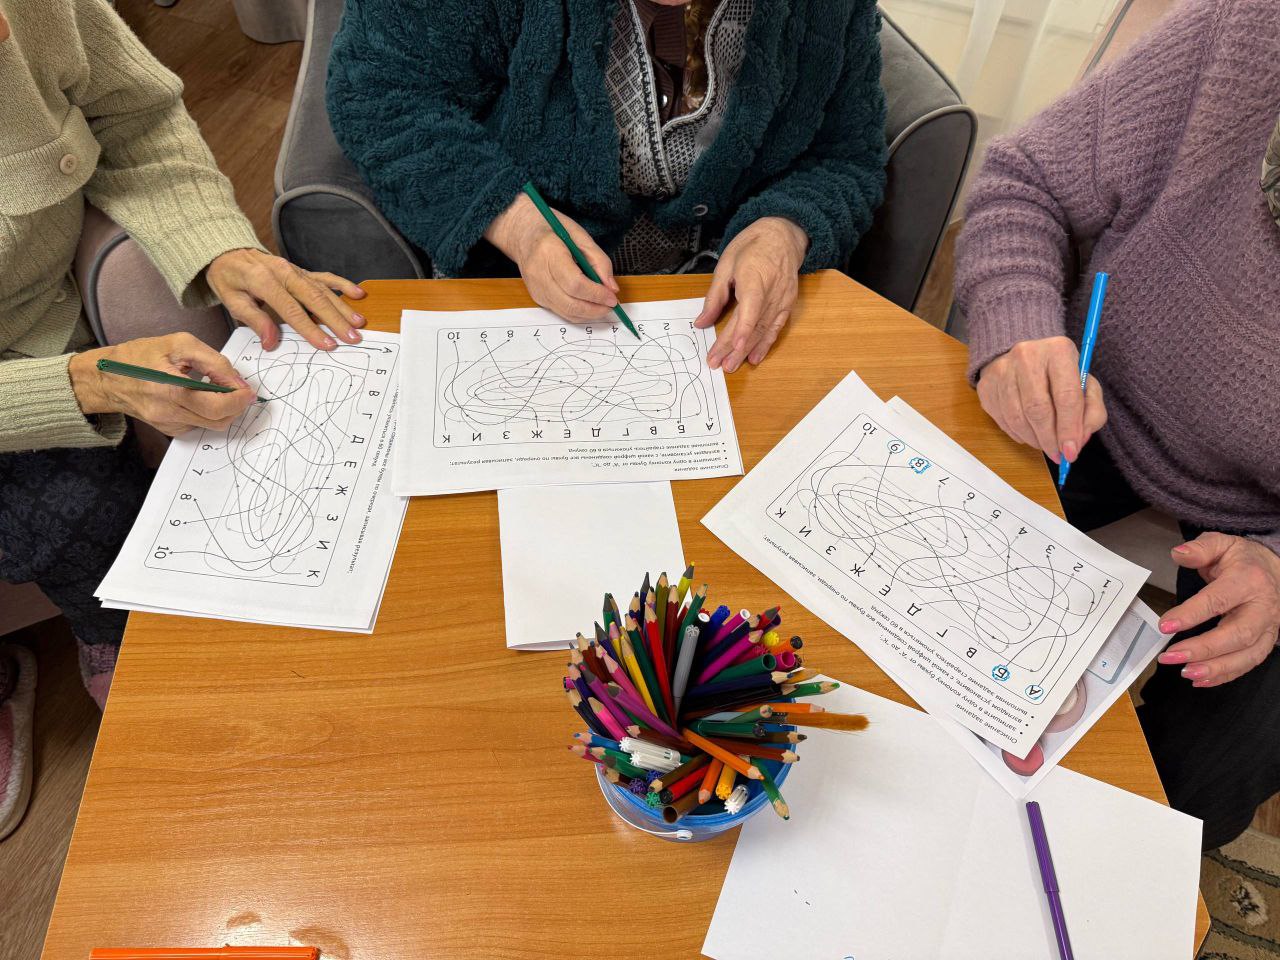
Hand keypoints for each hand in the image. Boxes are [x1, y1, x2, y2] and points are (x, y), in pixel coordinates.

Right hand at [68, 333, 255, 436]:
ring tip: (219, 389)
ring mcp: (169, 425)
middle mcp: (170, 413)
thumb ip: (212, 361)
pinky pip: (199, 425)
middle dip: (237, 406)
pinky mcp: (169, 430)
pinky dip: (209, 413)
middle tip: (240, 390)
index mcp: (170, 389)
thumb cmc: (138, 356)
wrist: (105, 379)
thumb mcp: (178, 344)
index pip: (217, 405)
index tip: (248, 389)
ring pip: (212, 425)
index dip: (239, 398)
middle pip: (219, 420)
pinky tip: (201, 396)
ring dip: (225, 409)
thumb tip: (236, 381)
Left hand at [206, 249, 367, 351]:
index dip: (311, 329)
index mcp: (265, 281)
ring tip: (359, 323)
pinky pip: (325, 277)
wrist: (229, 252)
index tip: (327, 344)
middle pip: (314, 299)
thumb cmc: (229, 279)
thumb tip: (271, 342)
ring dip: (343, 307)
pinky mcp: (302, 271)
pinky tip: (358, 293)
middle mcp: (285, 273)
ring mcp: (296, 270)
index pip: (292, 310)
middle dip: (336, 320)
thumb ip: (253, 320)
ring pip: (324, 290)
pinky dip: (342, 284)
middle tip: (352, 337)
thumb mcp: (231, 300)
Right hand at [485, 194, 619, 321]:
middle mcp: (538, 274)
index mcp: (549, 252)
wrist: (522, 232)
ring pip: (566, 312)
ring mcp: (535, 288)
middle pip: (570, 303)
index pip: (575, 284)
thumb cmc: (552, 229)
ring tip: (603, 307)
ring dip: (588, 314)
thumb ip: (599, 261)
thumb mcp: (580, 235)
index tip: (612, 297)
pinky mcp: (536, 296)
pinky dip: (578, 312)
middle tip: (611, 305)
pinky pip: (560, 311)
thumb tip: (611, 288)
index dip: (596, 294)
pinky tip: (589, 305)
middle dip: (595, 309)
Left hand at [694, 217, 806, 371]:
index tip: (733, 347)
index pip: (750, 309)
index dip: (743, 329)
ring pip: (764, 330)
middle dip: (734, 347)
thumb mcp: (726, 265)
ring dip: (747, 351)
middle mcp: (772, 291)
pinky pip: (776, 328)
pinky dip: (765, 344)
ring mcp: (782, 300)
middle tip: (718, 364)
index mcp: (755, 277)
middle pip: (752, 324)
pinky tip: (755, 358)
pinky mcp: (787, 305)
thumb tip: (701, 322)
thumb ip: (714, 296)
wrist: (783, 236)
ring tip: (732, 366)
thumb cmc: (752, 247)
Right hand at [976, 337, 1106, 464]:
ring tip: (1044, 444)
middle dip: (1049, 439)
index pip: (1066, 396)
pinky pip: (1002, 420)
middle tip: (1057, 455)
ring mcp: (1002, 371)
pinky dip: (1018, 434)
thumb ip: (1092, 412)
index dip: (1069, 429)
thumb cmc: (1060, 374)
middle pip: (1037, 409)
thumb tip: (1078, 441)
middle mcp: (1027, 356)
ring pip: (1017, 418)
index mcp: (1058, 351)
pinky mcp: (986, 386)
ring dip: (1033, 439)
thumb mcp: (1086, 385)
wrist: (1024, 356)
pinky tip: (1029, 433)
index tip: (1071, 452)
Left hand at [1156, 533, 1279, 685]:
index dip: (1191, 614)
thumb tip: (1178, 554)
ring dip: (1216, 668)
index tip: (1164, 625)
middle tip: (1171, 656)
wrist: (1275, 570)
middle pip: (1237, 634)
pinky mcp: (1266, 642)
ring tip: (1185, 673)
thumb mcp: (1222, 544)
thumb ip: (1200, 549)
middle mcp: (1262, 608)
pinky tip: (1200, 680)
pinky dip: (1225, 675)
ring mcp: (1268, 628)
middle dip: (1203, 649)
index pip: (1218, 600)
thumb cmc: (1243, 560)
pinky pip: (1248, 664)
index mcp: (1248, 581)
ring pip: (1247, 655)